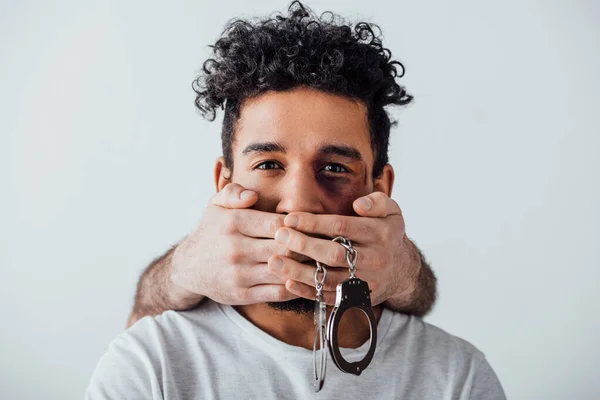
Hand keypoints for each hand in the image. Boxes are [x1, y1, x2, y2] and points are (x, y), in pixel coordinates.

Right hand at [170, 183, 308, 304]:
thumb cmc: (211, 231)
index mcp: (233, 223)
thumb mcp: (215, 205)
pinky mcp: (242, 294)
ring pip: (284, 271)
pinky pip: (277, 292)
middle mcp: (235, 249)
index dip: (299, 225)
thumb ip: (233, 192)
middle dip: (307, 246)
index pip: (278, 224)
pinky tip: (304, 279)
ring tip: (321, 262)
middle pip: (285, 248)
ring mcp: (239, 274)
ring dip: (306, 267)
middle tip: (325, 244)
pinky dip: (295, 286)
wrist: (189, 267)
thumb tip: (252, 196)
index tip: (311, 226)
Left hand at [271, 192, 418, 305]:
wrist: (403, 270)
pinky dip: (308, 292)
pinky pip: (330, 297)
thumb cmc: (387, 234)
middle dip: (304, 245)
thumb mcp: (392, 211)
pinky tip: (288, 282)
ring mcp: (366, 282)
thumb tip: (359, 204)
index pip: (342, 227)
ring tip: (275, 261)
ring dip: (299, 271)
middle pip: (334, 254)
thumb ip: (377, 202)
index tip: (290, 218)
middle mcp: (374, 259)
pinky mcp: (358, 299)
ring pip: (329, 279)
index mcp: (380, 233)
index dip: (314, 223)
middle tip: (279, 236)